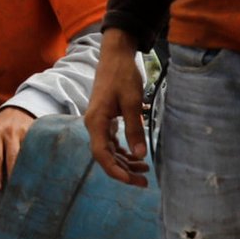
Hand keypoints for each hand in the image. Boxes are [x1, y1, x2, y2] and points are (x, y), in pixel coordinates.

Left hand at [0, 107, 32, 189]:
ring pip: (26, 154)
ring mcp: (24, 132)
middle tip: (12, 190)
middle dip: (12, 174)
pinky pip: (37, 149)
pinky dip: (37, 161)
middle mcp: (9, 132)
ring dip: (25, 170)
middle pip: (12, 156)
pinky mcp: (36, 133)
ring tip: (26, 185)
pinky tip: (37, 173)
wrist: (15, 111)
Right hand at [87, 31, 148, 186]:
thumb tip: (140, 155)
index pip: (102, 155)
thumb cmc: (122, 76)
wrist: (115, 56)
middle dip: (124, 171)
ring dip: (125, 162)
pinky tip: (136, 156)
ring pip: (109, 151)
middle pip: (106, 157)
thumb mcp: (132, 102)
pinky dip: (123, 151)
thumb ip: (135, 129)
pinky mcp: (105, 119)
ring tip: (144, 171)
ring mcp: (99, 123)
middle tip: (144, 182)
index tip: (132, 180)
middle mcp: (94, 125)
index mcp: (96, 122)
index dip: (115, 171)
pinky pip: (112, 142)